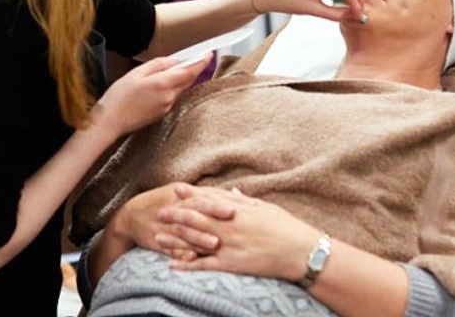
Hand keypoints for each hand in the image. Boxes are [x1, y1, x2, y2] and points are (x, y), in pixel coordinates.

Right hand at [91, 54, 212, 136]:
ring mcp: (167, 107)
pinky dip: (172, 88)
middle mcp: (169, 97)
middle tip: (193, 58)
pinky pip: (173, 96)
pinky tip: (160, 85)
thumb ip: (158, 64)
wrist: (111, 121)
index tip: (208, 54)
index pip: (190, 71)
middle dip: (193, 69)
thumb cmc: (119, 96)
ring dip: (181, 78)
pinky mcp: (163, 113)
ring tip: (169, 71)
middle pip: (188, 80)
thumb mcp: (136, 72)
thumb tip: (174, 61)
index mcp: (163, 84)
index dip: (201, 62)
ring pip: (181, 88)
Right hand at [111, 183, 233, 258]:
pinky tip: (191, 257)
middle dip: (213, 211)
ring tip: (215, 243)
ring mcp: (164, 224)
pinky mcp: (155, 239)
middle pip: (195, 207)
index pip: (207, 194)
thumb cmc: (163, 203)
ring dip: (198, 237)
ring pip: (183, 230)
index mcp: (182, 193)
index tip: (244, 203)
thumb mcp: (181, 193)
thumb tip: (235, 194)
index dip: (225, 198)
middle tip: (232, 215)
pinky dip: (180, 252)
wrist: (130, 216)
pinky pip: (168, 247)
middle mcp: (173, 206)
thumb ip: (207, 195)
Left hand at [155, 188, 319, 281]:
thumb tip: (233, 192)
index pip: (208, 199)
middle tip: (160, 211)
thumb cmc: (286, 227)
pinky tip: (172, 264)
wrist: (298, 251)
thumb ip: (245, 201)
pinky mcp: (230, 264)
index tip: (176, 189)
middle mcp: (228, 226)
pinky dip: (187, 264)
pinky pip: (203, 264)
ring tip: (157, 236)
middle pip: (195, 218)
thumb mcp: (265, 208)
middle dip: (176, 214)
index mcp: (236, 210)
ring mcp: (227, 245)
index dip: (191, 194)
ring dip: (174, 238)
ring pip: (194, 240)